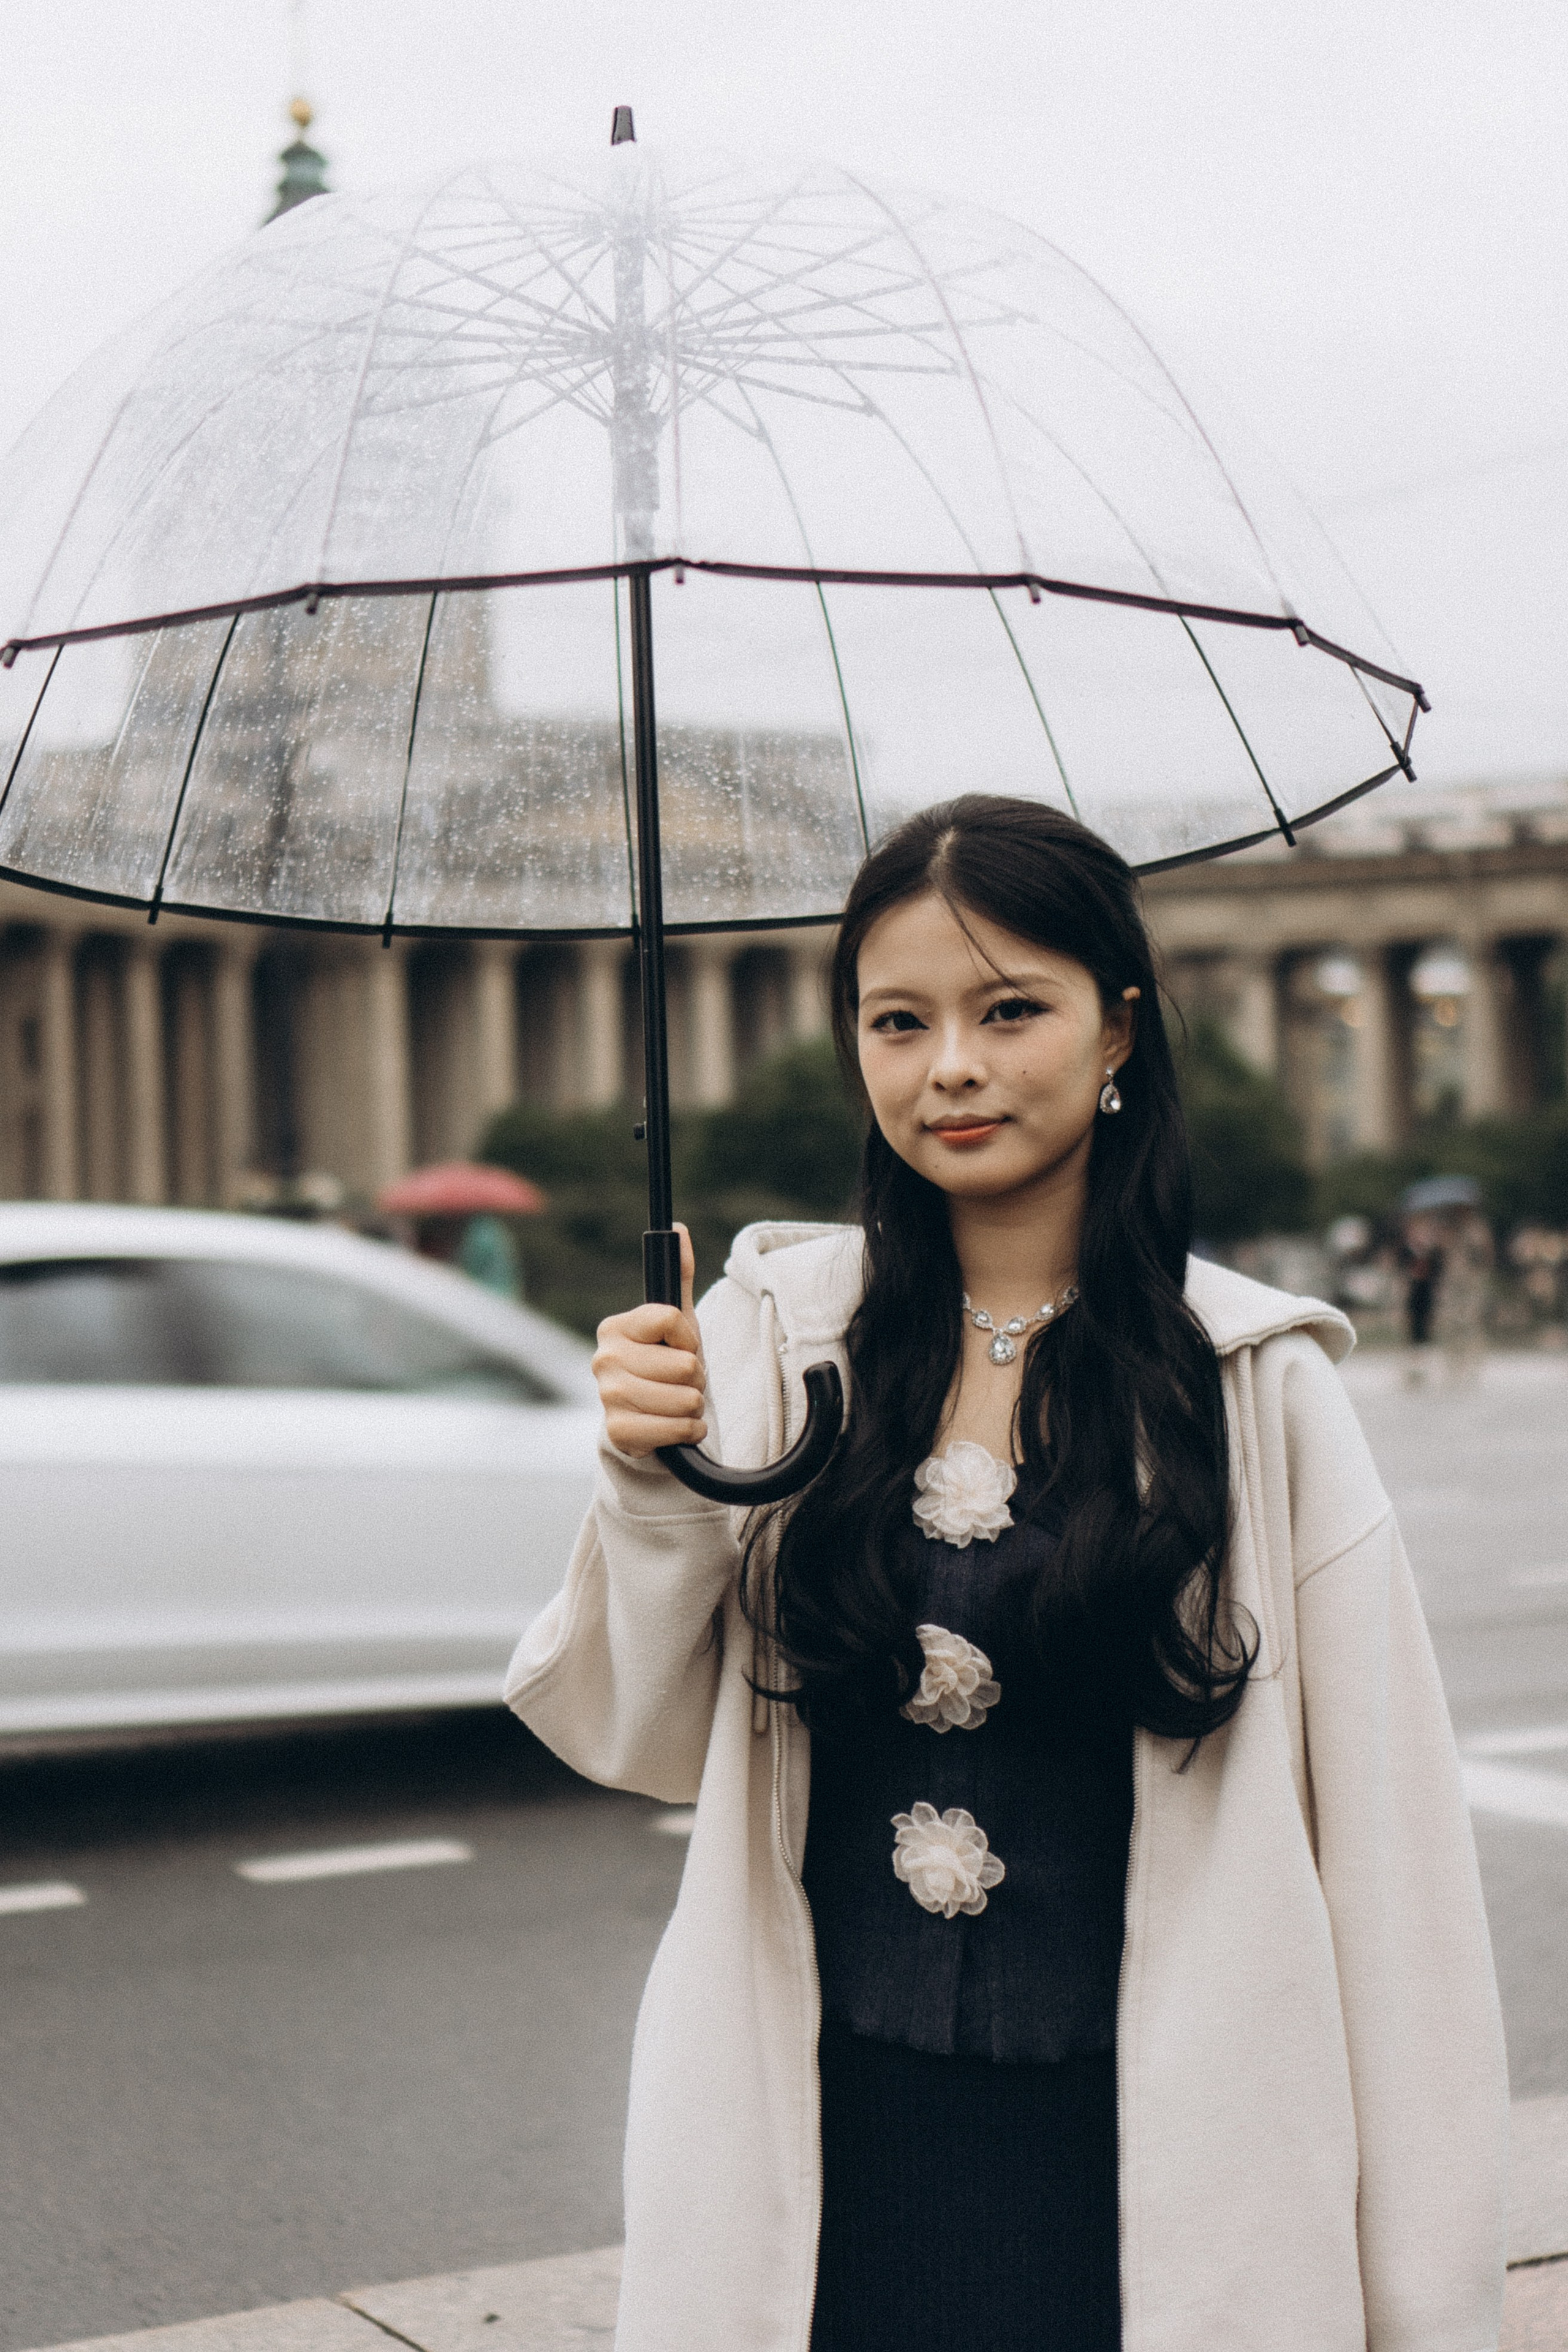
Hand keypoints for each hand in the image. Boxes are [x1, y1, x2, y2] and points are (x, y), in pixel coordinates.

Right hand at [591, 1225, 707, 1456]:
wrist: (648, 1422)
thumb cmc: (664, 1366)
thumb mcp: (676, 1321)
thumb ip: (678, 1274)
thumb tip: (678, 1229)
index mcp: (615, 1327)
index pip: (671, 1319)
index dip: (689, 1337)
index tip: (681, 1346)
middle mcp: (604, 1359)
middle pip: (685, 1364)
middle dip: (695, 1378)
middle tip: (679, 1382)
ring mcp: (608, 1397)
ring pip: (686, 1398)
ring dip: (693, 1406)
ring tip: (676, 1403)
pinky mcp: (619, 1432)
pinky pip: (678, 1430)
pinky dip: (688, 1431)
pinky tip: (675, 1427)